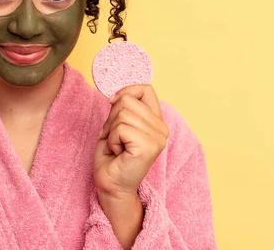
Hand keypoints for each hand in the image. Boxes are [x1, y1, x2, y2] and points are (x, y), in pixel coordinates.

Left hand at [93, 84, 168, 198]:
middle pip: (127, 100)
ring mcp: (158, 138)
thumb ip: (123, 108)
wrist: (111, 185)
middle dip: (112, 118)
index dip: (125, 91)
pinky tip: (118, 153)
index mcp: (156, 121)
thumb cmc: (112, 156)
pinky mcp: (149, 147)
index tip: (112, 102)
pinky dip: (112, 140)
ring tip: (117, 146)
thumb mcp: (117, 124)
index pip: (146, 89)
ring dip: (111, 131)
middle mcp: (162, 128)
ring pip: (122, 114)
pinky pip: (121, 129)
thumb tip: (117, 95)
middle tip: (115, 138)